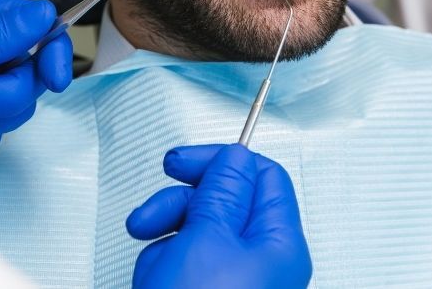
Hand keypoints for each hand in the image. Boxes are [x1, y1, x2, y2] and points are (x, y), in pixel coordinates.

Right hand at [126, 144, 311, 288]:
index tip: (181, 163)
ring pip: (196, 234)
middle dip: (181, 205)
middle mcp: (262, 264)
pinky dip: (161, 270)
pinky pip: (181, 266)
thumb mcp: (207, 239)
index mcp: (278, 244)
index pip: (263, 177)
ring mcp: (233, 285)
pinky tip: (152, 286)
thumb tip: (235, 156)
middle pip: (224, 203)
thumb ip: (221, 189)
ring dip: (165, 242)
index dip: (222, 161)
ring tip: (154, 271)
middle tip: (152, 214)